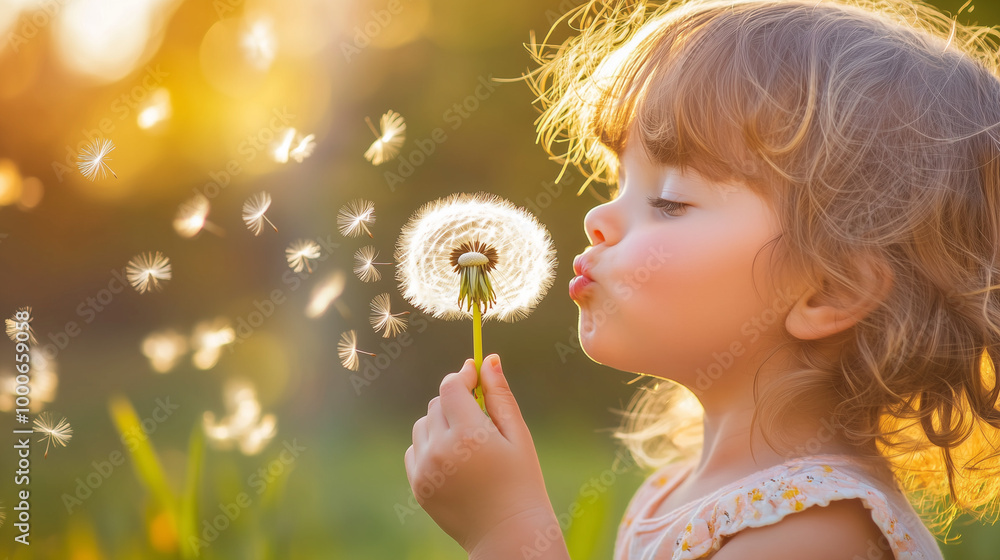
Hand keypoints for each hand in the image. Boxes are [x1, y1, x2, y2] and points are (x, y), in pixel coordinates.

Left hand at [404, 354, 555, 552]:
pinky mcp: (418, 485)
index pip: (451, 387)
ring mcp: (425, 469)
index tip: (475, 375)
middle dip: (456, 401)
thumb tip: (488, 359)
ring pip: (424, 424)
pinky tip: (454, 457)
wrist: (508, 534)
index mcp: (468, 435)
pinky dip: (430, 445)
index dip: (463, 376)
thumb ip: (499, 395)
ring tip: (468, 441)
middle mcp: (440, 450)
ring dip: (441, 422)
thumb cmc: (521, 481)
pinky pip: (416, 448)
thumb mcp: (517, 435)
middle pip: (437, 403)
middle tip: (480, 416)